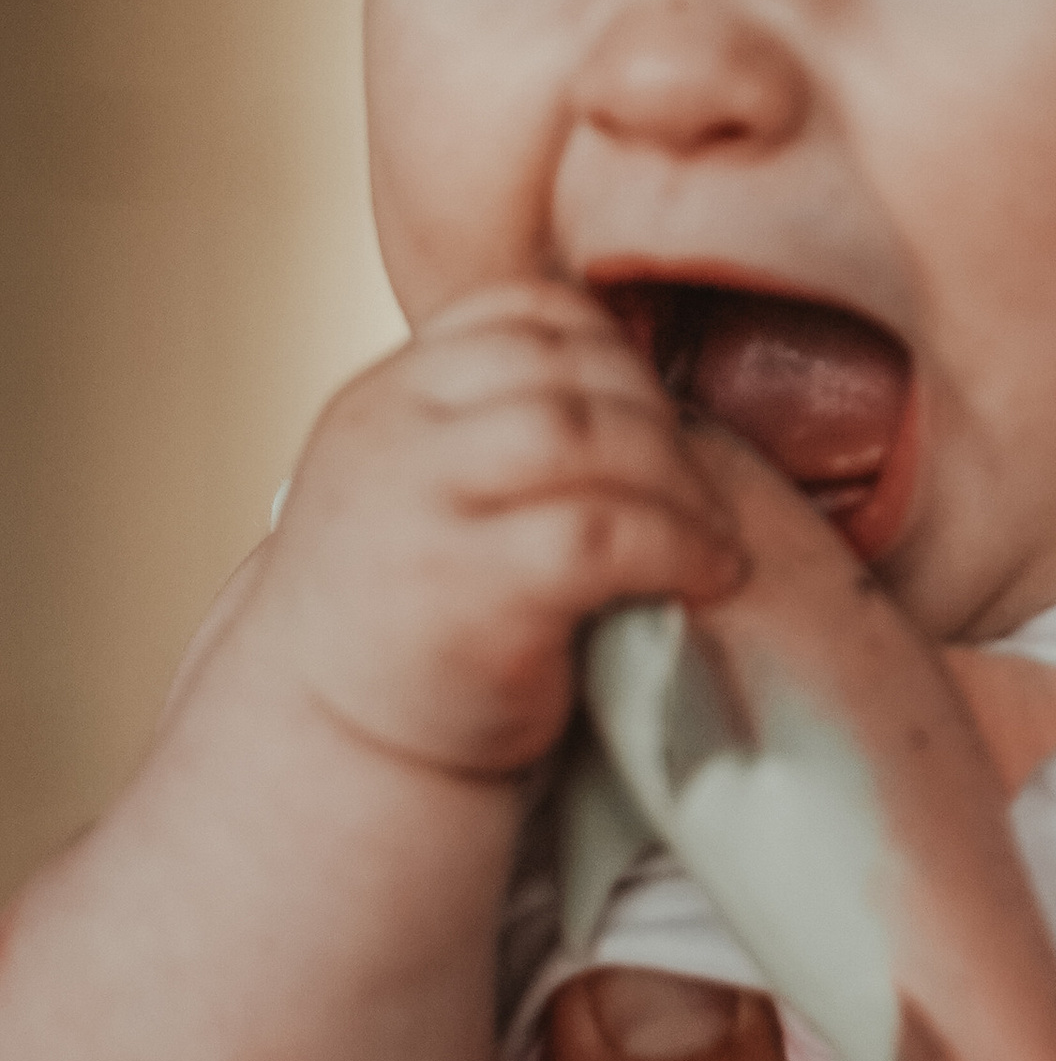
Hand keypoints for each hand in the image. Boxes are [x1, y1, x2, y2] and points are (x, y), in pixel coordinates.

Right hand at [246, 282, 743, 778]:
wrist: (333, 749)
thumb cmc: (413, 620)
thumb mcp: (427, 492)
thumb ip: (493, 427)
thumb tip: (641, 381)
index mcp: (384, 398)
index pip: (518, 311)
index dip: (610, 348)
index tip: (655, 412)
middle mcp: (389, 435)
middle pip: (563, 367)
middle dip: (656, 415)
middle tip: (705, 482)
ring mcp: (419, 509)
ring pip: (584, 436)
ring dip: (678, 478)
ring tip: (716, 532)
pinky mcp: (466, 590)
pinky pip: (601, 532)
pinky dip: (678, 544)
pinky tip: (710, 575)